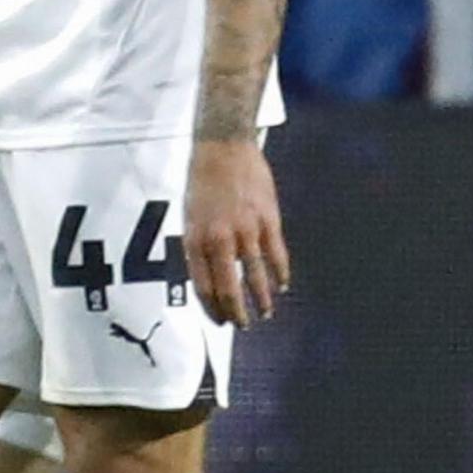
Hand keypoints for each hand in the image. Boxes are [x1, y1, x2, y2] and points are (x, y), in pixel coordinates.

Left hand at [183, 137, 289, 324]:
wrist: (222, 147)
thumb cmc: (203, 181)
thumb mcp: (190, 217)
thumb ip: (200, 248)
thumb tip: (211, 277)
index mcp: (195, 240)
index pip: (204, 288)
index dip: (213, 310)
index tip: (220, 322)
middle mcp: (219, 240)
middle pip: (229, 290)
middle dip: (237, 314)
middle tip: (243, 326)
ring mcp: (246, 231)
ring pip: (256, 278)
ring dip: (262, 300)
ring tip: (265, 313)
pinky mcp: (268, 220)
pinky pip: (276, 256)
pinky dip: (280, 274)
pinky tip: (282, 285)